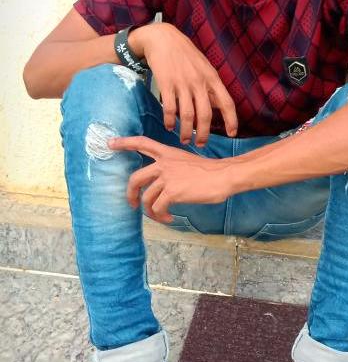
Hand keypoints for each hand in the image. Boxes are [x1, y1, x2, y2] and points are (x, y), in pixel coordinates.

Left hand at [108, 136, 233, 222]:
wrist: (224, 176)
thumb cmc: (211, 172)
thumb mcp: (188, 163)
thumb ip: (173, 169)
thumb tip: (165, 187)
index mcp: (168, 153)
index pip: (142, 143)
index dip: (124, 143)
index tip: (109, 143)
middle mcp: (164, 163)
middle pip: (135, 178)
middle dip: (129, 194)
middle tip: (131, 204)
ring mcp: (167, 177)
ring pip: (146, 198)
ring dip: (151, 212)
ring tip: (161, 216)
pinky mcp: (172, 192)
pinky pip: (157, 208)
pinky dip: (161, 216)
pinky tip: (169, 218)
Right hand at [130, 24, 237, 145]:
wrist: (162, 38)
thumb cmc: (185, 54)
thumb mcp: (204, 67)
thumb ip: (211, 86)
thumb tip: (218, 108)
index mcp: (212, 78)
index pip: (227, 103)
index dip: (231, 120)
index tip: (232, 134)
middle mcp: (199, 82)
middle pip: (205, 115)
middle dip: (203, 134)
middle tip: (200, 144)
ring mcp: (182, 83)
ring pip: (187, 115)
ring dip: (186, 131)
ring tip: (184, 140)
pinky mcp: (166, 84)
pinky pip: (170, 108)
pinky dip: (170, 121)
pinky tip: (169, 126)